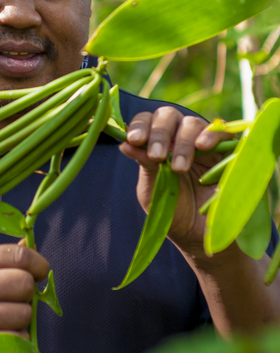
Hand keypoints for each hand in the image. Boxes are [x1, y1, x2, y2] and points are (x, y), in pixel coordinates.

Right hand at [0, 242, 48, 352]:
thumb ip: (0, 257)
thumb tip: (30, 242)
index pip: (19, 256)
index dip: (38, 264)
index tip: (41, 273)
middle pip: (25, 285)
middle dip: (28, 293)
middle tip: (15, 299)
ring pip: (24, 315)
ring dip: (22, 319)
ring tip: (6, 319)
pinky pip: (17, 341)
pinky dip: (19, 340)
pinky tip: (6, 336)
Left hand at [119, 107, 229, 255]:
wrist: (198, 236)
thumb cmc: (171, 211)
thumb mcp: (152, 189)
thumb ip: (143, 164)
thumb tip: (124, 143)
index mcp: (157, 143)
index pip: (147, 121)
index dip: (140, 126)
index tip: (134, 140)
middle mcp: (178, 137)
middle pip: (168, 115)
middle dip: (160, 133)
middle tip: (158, 156)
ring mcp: (203, 142)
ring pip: (191, 123)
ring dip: (182, 142)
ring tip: (179, 168)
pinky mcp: (227, 150)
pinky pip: (222, 132)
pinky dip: (212, 134)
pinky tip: (202, 146)